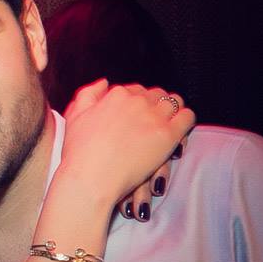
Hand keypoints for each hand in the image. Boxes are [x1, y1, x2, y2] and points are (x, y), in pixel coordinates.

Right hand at [55, 79, 194, 216]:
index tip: (136, 117)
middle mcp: (137, 101)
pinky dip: (186, 120)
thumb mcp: (75, 116)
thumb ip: (88, 94)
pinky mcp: (168, 135)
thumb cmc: (79, 154)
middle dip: (155, 105)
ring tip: (168, 125)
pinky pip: (187, 117)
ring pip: (174, 101)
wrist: (91, 179)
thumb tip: (104, 82)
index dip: (137, 103)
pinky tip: (180, 132)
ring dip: (173, 111)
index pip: (135, 90)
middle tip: (152, 123)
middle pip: (155, 94)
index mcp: (116, 94)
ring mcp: (154, 117)